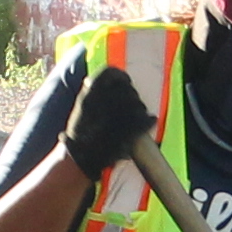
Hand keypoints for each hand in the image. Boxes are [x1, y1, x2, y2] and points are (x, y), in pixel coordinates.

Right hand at [60, 63, 155, 180]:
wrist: (80, 157)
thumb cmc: (79, 133)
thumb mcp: (81, 107)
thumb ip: (91, 94)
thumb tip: (91, 82)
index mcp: (90, 93)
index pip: (110, 73)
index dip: (120, 76)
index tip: (125, 81)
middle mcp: (103, 101)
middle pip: (127, 90)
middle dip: (132, 96)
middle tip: (131, 105)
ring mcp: (116, 116)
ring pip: (138, 105)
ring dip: (140, 109)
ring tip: (137, 117)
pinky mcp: (127, 131)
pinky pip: (144, 120)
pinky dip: (150, 120)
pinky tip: (152, 120)